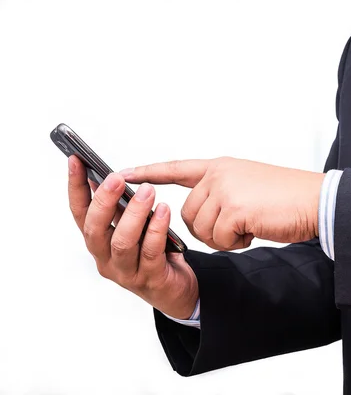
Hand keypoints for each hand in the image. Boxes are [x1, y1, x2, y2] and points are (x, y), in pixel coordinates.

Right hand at [67, 156, 197, 318]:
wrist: (175, 288)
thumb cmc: (154, 253)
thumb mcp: (133, 228)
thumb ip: (120, 209)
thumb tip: (109, 177)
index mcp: (99, 242)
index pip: (80, 213)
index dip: (76, 187)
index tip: (76, 160)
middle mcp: (106, 258)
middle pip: (94, 229)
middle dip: (103, 201)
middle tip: (116, 178)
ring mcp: (127, 272)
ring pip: (122, 242)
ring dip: (134, 213)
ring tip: (148, 191)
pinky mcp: (150, 279)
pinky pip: (151, 252)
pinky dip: (157, 229)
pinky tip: (165, 211)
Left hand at [120, 157, 325, 250]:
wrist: (316, 201)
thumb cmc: (286, 198)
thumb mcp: (247, 186)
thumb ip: (221, 192)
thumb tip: (203, 214)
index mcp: (220, 167)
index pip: (177, 168)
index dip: (149, 172)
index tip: (124, 173)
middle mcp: (218, 174)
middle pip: (188, 214)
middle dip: (211, 228)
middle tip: (241, 224)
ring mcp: (224, 189)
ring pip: (201, 228)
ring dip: (225, 237)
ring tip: (251, 224)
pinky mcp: (233, 208)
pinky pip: (218, 238)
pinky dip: (237, 242)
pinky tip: (255, 229)